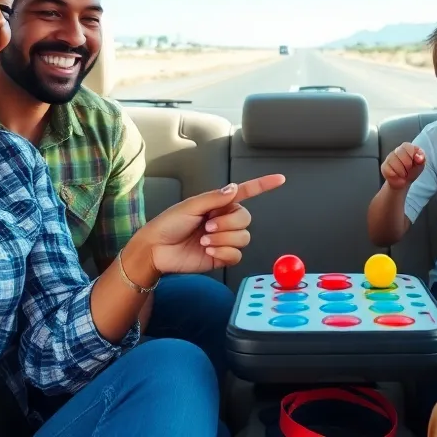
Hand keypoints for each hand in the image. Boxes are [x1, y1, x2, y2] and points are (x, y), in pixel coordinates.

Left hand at [139, 174, 285, 275]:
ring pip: (243, 237)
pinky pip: (237, 255)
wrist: (157, 250)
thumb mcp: (189, 206)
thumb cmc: (168, 224)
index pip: (245, 192)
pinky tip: (209, 251)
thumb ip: (214, 198)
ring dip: (224, 239)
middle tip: (207, 226)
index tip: (280, 179)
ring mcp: (224, 239)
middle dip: (228, 223)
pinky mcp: (221, 257)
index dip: (263, 185)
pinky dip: (224, 252)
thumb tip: (234, 189)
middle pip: (246, 218)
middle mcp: (224, 220)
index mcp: (218, 203)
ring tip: (204, 240)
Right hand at [381, 142, 425, 189]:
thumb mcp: (421, 164)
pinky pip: (389, 171)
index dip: (411, 155)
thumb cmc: (413, 170)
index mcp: (407, 147)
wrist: (404, 181)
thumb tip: (419, 158)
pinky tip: (398, 176)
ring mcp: (389, 158)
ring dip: (402, 172)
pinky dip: (396, 176)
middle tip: (409, 169)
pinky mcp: (384, 167)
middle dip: (407, 164)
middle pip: (400, 153)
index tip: (414, 162)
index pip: (407, 146)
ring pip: (394, 163)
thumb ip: (422, 158)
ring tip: (404, 173)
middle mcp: (397, 151)